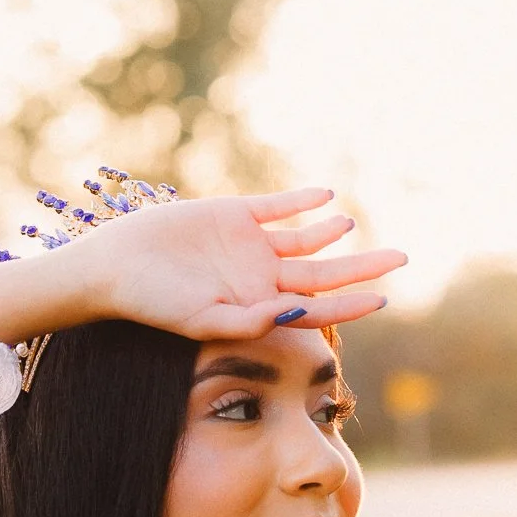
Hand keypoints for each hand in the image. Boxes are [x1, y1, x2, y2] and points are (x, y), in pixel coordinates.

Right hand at [0, 187, 405, 346]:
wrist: (114, 267)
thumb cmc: (152, 304)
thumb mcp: (201, 320)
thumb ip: (248, 320)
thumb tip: (298, 311)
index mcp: (259, 309)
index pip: (317, 308)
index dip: (351, 303)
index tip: (385, 296)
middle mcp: (260, 279)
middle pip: (324, 273)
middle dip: (362, 266)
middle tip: (402, 256)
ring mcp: (249, 247)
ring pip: (306, 239)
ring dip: (331, 231)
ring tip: (355, 222)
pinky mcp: (233, 214)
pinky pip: (277, 206)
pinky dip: (301, 200)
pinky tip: (326, 195)